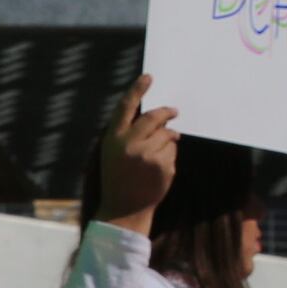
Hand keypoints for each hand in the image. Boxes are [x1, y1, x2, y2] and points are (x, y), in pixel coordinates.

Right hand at [92, 76, 178, 234]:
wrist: (124, 210)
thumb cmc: (117, 179)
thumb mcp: (112, 152)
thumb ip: (126, 133)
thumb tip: (154, 116)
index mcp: (113, 138)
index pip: (126, 106)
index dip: (137, 89)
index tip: (148, 77)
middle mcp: (130, 144)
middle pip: (154, 117)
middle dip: (166, 112)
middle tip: (174, 111)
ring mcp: (148, 155)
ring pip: (167, 135)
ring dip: (168, 138)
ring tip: (159, 153)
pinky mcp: (163, 166)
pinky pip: (172, 150)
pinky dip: (170, 154)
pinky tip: (159, 168)